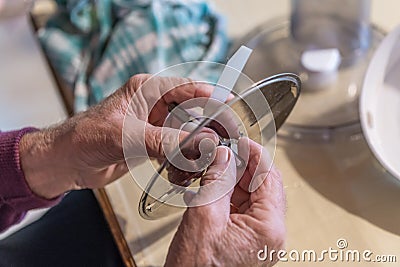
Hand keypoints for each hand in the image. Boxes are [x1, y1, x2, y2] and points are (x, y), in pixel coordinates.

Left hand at [19, 74, 217, 198]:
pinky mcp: (151, 143)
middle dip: (207, 126)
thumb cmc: (84, 138)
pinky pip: (176, 148)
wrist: (66, 162)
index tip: (229, 106)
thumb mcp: (126, 137)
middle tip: (223, 140)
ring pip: (186, 131)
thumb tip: (198, 144)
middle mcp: (152, 105)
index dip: (210, 95)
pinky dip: (182, 159)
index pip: (186, 87)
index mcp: (146, 90)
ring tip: (204, 157)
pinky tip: (183, 169)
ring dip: (195, 145)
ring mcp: (153, 125)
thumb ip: (163, 139)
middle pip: (192, 110)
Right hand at [165, 139, 285, 266]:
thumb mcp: (204, 216)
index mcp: (268, 227)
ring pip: (253, 197)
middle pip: (263, 186)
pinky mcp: (248, 242)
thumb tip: (224, 156)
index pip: (269, 177)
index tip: (241, 140)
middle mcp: (270, 234)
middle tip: (225, 151)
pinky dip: (230, 195)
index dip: (254, 154)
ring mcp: (260, 239)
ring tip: (215, 168)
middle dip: (243, 165)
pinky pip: (244, 210)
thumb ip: (217, 181)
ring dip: (235, 179)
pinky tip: (214, 187)